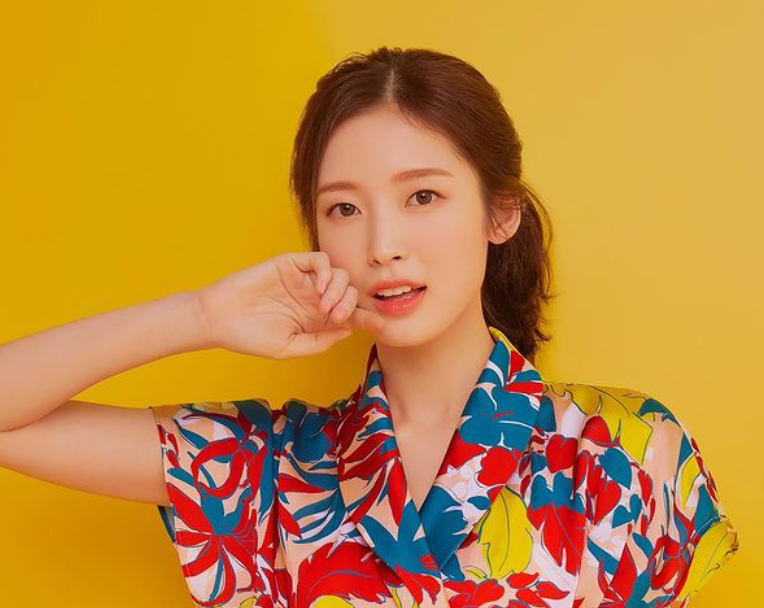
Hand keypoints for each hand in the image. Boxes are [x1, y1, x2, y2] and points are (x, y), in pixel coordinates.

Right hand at [193, 251, 385, 358]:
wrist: (218, 320)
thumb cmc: (250, 337)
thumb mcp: (290, 348)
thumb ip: (320, 341)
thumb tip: (349, 330)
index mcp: (315, 319)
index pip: (349, 314)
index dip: (366, 318)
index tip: (380, 324)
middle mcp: (313, 298)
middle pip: (349, 293)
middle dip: (350, 305)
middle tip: (335, 317)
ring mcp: (303, 280)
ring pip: (338, 274)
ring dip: (340, 290)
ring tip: (325, 307)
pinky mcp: (290, 264)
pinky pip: (319, 260)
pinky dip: (326, 272)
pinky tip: (319, 289)